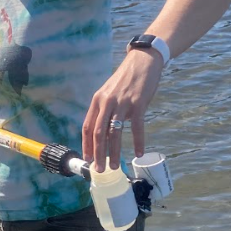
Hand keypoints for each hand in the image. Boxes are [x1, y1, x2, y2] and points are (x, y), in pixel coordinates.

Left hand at [82, 49, 162, 170]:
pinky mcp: (138, 103)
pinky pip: (136, 127)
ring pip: (114, 133)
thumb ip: (105, 110)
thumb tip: (104, 132)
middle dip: (98, 154)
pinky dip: (138, 141)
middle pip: (98, 133)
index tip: (88, 160)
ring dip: (115, 152)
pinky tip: (139, 153)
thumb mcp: (110, 92)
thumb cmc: (126, 79)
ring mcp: (122, 103)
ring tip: (116, 166)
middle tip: (99, 170)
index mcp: (97, 100)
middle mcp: (106, 102)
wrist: (143, 61)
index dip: (87, 145)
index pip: (88, 127)